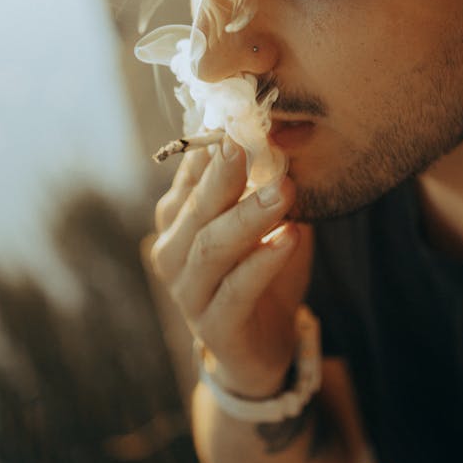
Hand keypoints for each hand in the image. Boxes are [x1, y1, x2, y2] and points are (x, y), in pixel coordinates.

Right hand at [152, 136, 312, 399]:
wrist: (264, 346)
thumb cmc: (262, 272)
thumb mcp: (266, 220)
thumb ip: (268, 180)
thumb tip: (286, 130)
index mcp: (178, 218)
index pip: (189, 173)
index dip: (213, 144)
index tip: (241, 116)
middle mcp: (173, 251)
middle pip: (196, 207)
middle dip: (224, 174)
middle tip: (251, 144)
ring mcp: (188, 292)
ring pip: (212, 246)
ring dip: (248, 216)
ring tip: (283, 192)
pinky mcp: (214, 326)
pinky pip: (237, 289)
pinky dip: (263, 261)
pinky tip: (289, 238)